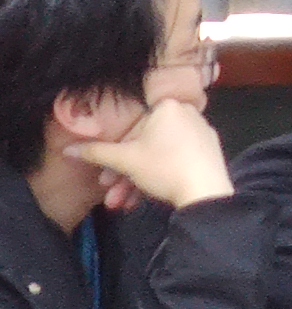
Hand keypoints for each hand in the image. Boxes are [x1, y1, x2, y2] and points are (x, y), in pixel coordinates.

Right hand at [67, 100, 233, 211]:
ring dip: (134, 180)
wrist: (205, 192)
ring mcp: (200, 132)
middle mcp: (187, 113)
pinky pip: (174, 159)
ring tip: (121, 202)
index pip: (131, 123)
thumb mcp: (124, 160)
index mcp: (168, 106)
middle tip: (108, 188)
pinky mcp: (207, 151)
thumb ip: (94, 152)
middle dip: (122, 171)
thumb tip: (67, 150)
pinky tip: (140, 199)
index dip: (113, 148)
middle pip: (143, 143)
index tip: (104, 168)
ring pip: (157, 155)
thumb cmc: (164, 167)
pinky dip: (156, 176)